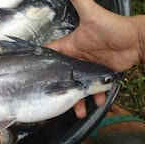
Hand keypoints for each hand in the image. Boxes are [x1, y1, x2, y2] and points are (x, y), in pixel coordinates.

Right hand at [47, 0, 143, 117]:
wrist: (136, 40)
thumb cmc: (113, 27)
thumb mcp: (92, 14)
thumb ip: (80, 1)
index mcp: (69, 47)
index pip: (49, 54)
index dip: (40, 63)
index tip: (29, 75)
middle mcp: (75, 60)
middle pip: (61, 77)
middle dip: (58, 90)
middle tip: (55, 103)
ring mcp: (86, 70)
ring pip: (77, 88)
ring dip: (77, 101)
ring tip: (79, 112)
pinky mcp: (98, 77)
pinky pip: (92, 91)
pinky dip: (94, 98)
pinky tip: (97, 103)